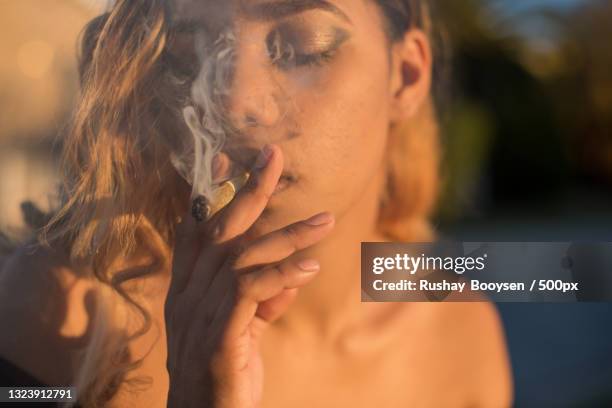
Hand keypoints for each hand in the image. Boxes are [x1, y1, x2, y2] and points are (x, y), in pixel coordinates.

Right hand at [164, 144, 334, 406]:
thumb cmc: (224, 376)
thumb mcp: (244, 331)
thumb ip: (263, 299)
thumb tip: (295, 275)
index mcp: (188, 289)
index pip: (200, 228)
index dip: (221, 192)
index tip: (246, 162)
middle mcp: (188, 295)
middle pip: (219, 228)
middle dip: (248, 188)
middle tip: (275, 154)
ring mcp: (199, 316)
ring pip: (242, 256)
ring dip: (287, 235)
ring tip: (326, 220)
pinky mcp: (219, 338)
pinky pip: (249, 291)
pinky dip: (282, 274)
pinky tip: (311, 267)